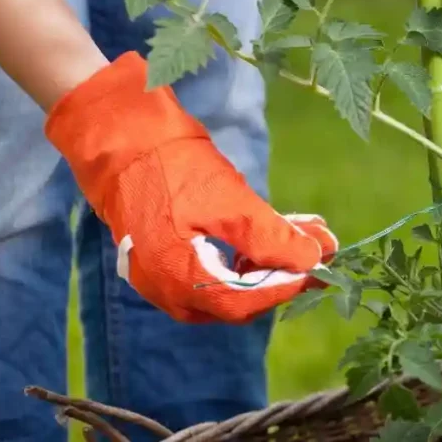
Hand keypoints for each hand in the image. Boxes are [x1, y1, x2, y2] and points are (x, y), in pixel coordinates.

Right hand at [45, 52, 337, 323]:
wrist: (121, 137)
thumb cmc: (173, 168)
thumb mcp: (231, 203)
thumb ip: (273, 238)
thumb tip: (316, 260)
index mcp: (180, 283)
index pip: (246, 304)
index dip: (287, 286)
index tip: (321, 265)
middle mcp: (169, 291)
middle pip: (240, 298)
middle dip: (284, 270)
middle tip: (320, 243)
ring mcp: (164, 276)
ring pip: (231, 281)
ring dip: (272, 258)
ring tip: (308, 229)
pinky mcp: (167, 257)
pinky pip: (215, 267)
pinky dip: (248, 251)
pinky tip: (275, 228)